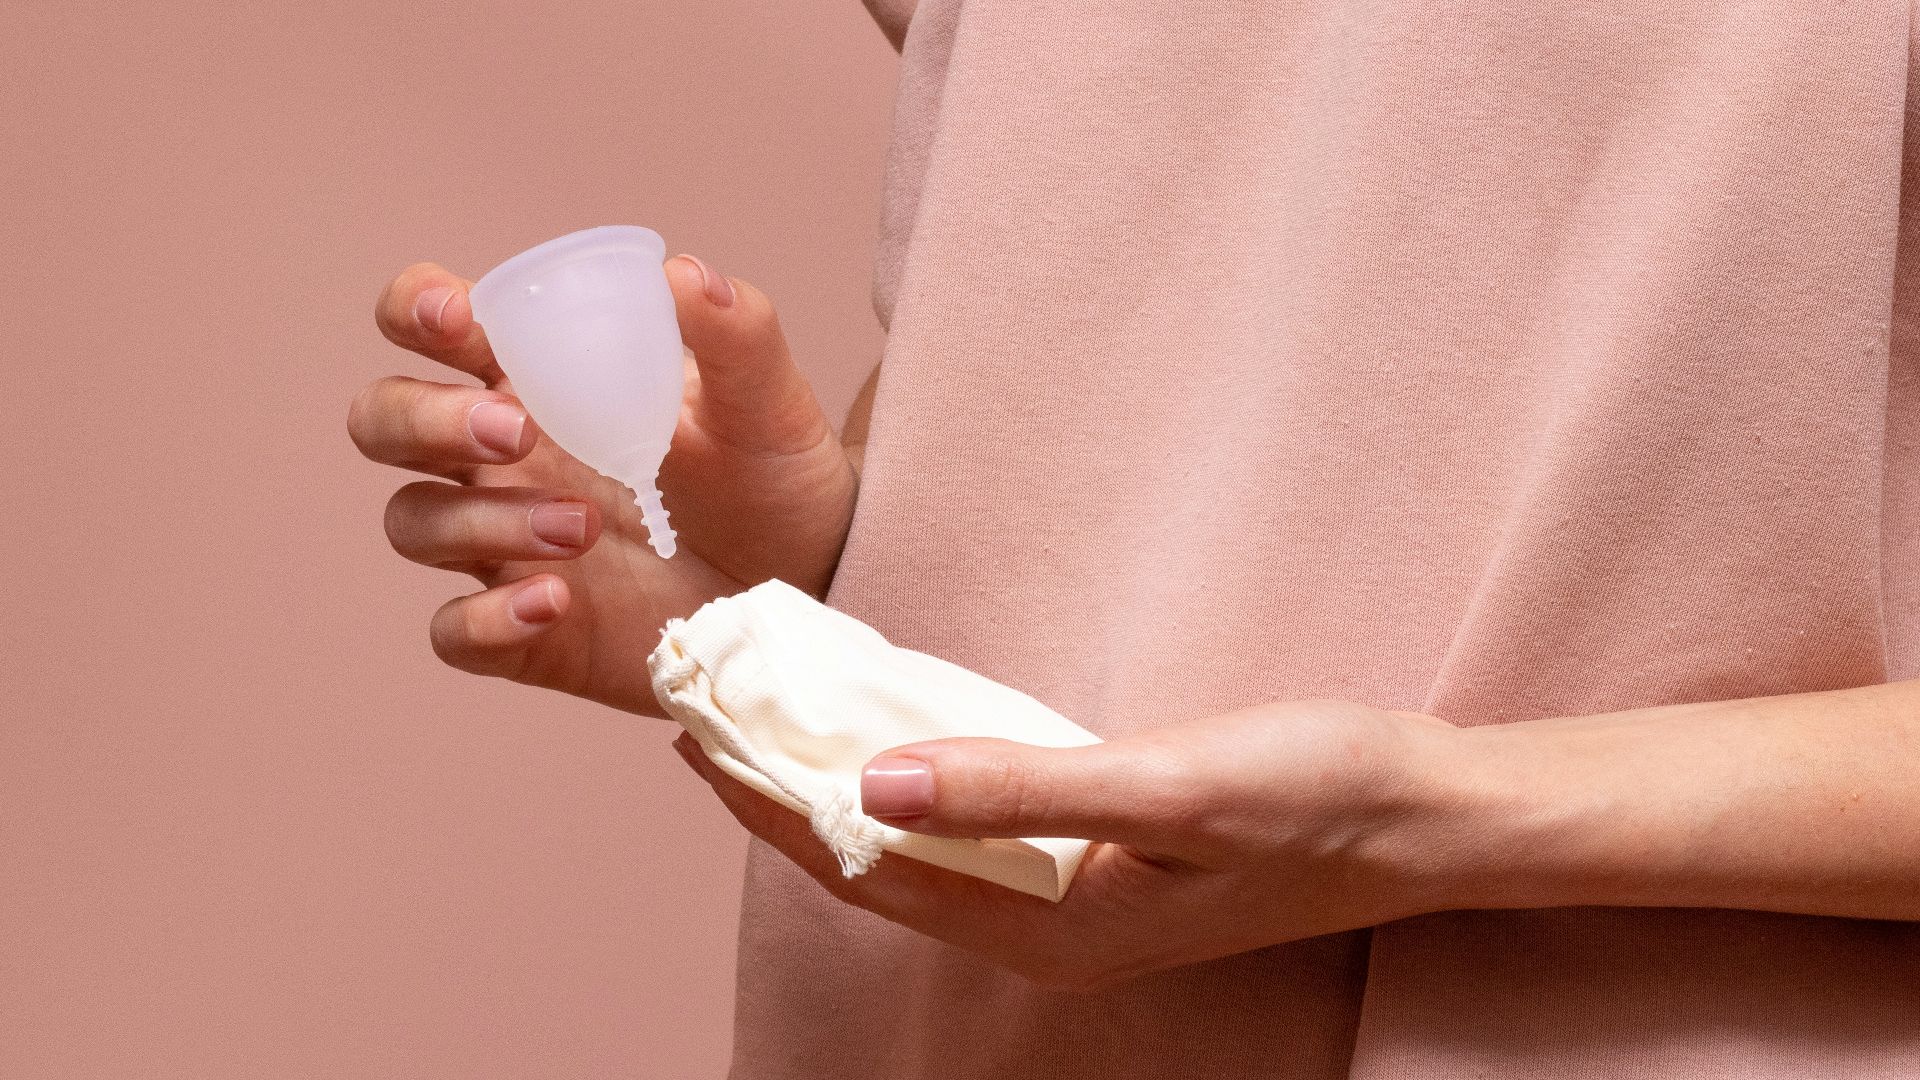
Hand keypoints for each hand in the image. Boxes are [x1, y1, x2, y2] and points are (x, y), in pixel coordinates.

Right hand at [350, 255, 856, 714]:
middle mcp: (500, 458)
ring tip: (586, 525)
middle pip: (382, 421)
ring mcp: (502, 545)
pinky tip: (555, 601)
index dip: (415, 310)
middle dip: (425, 419)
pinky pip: (454, 631)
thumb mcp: (767, 402)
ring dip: (482, 519)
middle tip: (520, 430)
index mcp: (536, 378)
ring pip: (414, 522)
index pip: (427, 323)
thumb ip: (734, 334)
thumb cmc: (771, 476)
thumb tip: (684, 276)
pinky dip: (486, 618)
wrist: (810, 582)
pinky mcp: (526, 631)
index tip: (460, 321)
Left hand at [672, 700, 1475, 990]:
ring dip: (849, 785)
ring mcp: (1077, 900)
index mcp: (1049, 931)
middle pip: (882, 864)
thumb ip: (1020, 788)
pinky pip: (981, 823)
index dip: (775, 806)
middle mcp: (1048, 930)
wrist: (1426, 815)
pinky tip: (895, 731)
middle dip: (791, 797)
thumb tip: (870, 785)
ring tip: (779, 716)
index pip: (868, 870)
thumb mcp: (1166, 786)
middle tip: (715, 714)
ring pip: (926, 843)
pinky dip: (922, 776)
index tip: (701, 736)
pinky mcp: (1104, 860)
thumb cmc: (1313, 799)